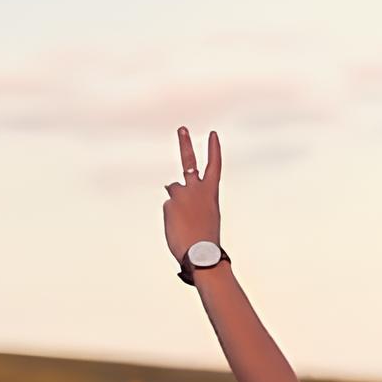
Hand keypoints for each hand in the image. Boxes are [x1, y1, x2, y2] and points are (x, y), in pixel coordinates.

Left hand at [161, 126, 222, 259]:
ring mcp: (182, 194)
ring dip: (176, 205)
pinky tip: (178, 226)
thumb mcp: (204, 215)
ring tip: (185, 222)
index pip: (214, 166)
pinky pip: (168, 207)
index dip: (213, 149)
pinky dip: (171, 217)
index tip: (212, 134)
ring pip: (173, 192)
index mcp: (211, 193)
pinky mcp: (169, 202)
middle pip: (189, 162)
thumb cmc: (205, 239)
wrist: (201, 252)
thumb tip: (171, 190)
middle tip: (182, 129)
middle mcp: (196, 189)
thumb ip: (190, 199)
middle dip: (185, 144)